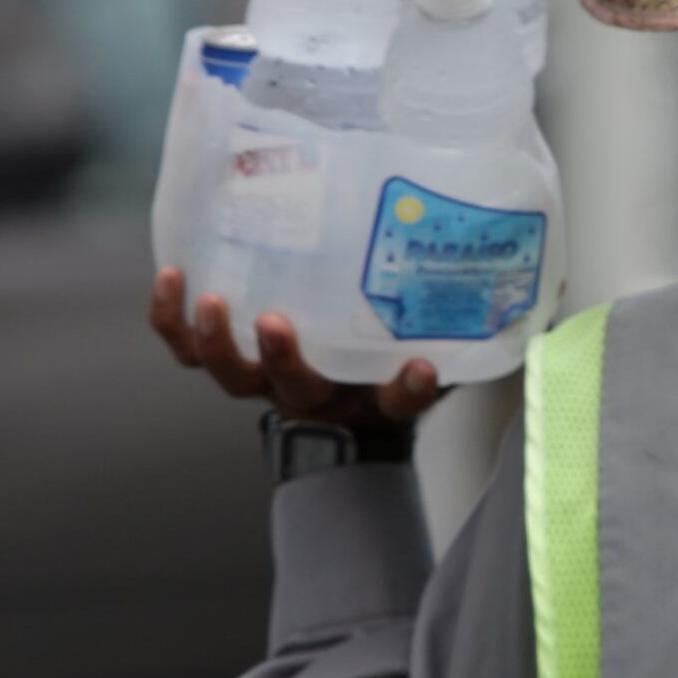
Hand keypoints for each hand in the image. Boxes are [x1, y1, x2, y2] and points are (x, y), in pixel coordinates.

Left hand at [150, 268, 444, 430]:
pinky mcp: (225, 354)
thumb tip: (504, 280)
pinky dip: (173, 319)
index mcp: (365, 399)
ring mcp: (261, 378)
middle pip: (292, 390)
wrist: (332, 391)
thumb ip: (452, 327)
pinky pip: (187, 348)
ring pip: (228, 374)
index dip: (405, 390)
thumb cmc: (382, 360)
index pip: (394, 403)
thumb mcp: (423, 349)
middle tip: (275, 322)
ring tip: (208, 299)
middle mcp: (309, 394)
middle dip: (282, 359)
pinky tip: (174, 275)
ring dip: (215, 341)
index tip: (421, 369)